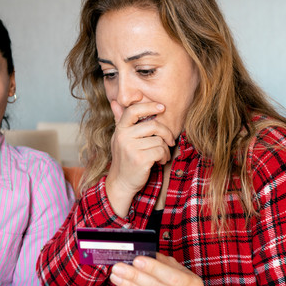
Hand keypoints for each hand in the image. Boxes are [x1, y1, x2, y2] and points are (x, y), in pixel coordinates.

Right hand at [106, 102, 174, 216]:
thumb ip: (119, 120)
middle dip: (166, 133)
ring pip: (159, 140)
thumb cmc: (124, 159)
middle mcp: (123, 137)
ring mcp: (131, 148)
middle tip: (170, 140)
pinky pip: (160, 151)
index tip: (162, 107)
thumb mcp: (120, 139)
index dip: (149, 106)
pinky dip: (164, 157)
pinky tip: (160, 161)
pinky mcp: (140, 159)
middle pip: (153, 125)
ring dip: (165, 149)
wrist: (121, 183)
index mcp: (120, 130)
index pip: (133, 110)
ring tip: (161, 155)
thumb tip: (115, 102)